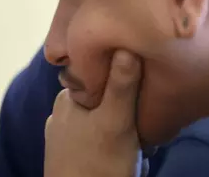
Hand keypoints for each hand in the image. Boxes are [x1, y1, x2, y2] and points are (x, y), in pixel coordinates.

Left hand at [44, 51, 142, 176]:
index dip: (126, 75)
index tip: (146, 86)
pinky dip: (116, 142)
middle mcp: (62, 112)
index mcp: (68, 96)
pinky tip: (129, 153)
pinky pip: (101, 138)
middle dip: (129, 107)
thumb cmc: (100, 164)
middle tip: (146, 121)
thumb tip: (125, 43)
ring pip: (106, 117)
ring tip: (141, 142)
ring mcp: (65, 136)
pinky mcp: (72, 156)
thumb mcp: (117, 121)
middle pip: (106, 95)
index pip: (100, 71)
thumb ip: (122, 85)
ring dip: (126, 127)